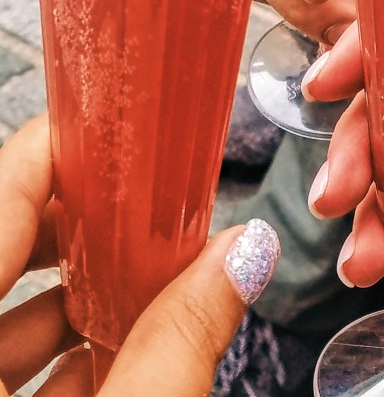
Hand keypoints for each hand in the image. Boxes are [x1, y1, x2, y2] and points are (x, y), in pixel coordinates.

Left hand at [0, 117, 278, 395]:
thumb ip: (176, 345)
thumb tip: (242, 254)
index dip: (49, 151)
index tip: (108, 128)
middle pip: (1, 248)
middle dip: (79, 226)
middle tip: (144, 208)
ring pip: (1, 315)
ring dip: (77, 298)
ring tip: (155, 287)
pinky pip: (0, 378)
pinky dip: (61, 358)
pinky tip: (125, 359)